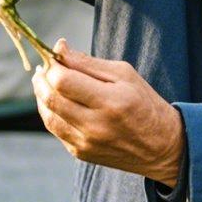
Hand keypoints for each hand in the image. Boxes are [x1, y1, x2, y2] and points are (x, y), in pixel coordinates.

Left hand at [32, 38, 184, 186]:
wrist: (160, 146)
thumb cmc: (144, 102)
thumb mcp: (124, 74)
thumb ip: (89, 62)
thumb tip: (60, 48)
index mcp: (111, 101)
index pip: (64, 81)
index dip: (53, 65)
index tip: (54, 54)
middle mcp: (95, 125)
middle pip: (51, 99)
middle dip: (42, 78)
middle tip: (45, 65)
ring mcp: (86, 142)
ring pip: (48, 116)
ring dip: (41, 95)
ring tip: (44, 80)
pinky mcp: (80, 152)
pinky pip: (55, 130)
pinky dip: (50, 112)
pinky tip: (55, 99)